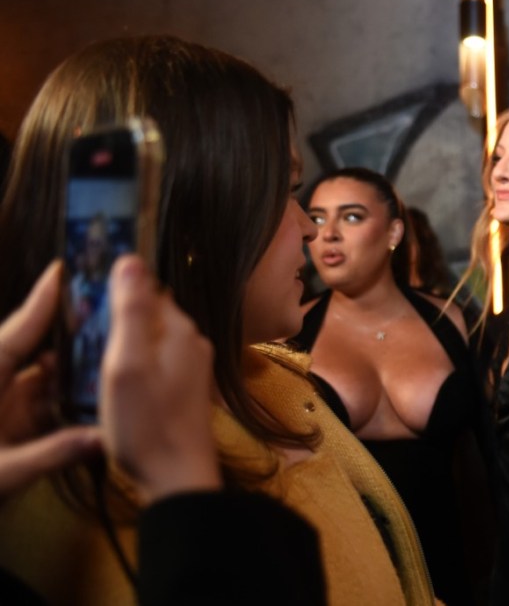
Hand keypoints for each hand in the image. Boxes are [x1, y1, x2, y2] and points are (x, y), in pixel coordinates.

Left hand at [0, 262, 101, 497]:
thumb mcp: (1, 475)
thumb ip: (51, 455)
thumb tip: (103, 438)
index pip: (15, 334)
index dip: (40, 302)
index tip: (61, 269)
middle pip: (35, 352)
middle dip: (70, 337)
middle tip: (109, 319)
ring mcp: (0, 411)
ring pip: (43, 383)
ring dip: (73, 378)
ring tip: (113, 363)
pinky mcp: (7, 432)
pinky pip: (42, 411)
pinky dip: (67, 408)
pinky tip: (96, 407)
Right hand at [100, 256, 220, 503]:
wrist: (179, 477)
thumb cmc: (147, 422)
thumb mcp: (127, 363)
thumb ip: (131, 311)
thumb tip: (131, 260)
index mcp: (180, 330)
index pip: (149, 289)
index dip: (117, 292)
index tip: (87, 306)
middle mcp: (193, 344)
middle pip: (151, 315)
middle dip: (121, 319)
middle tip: (85, 339)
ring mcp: (195, 369)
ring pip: (154, 341)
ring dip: (128, 346)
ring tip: (98, 364)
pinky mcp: (189, 392)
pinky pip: (159, 365)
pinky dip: (138, 367)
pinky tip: (120, 386)